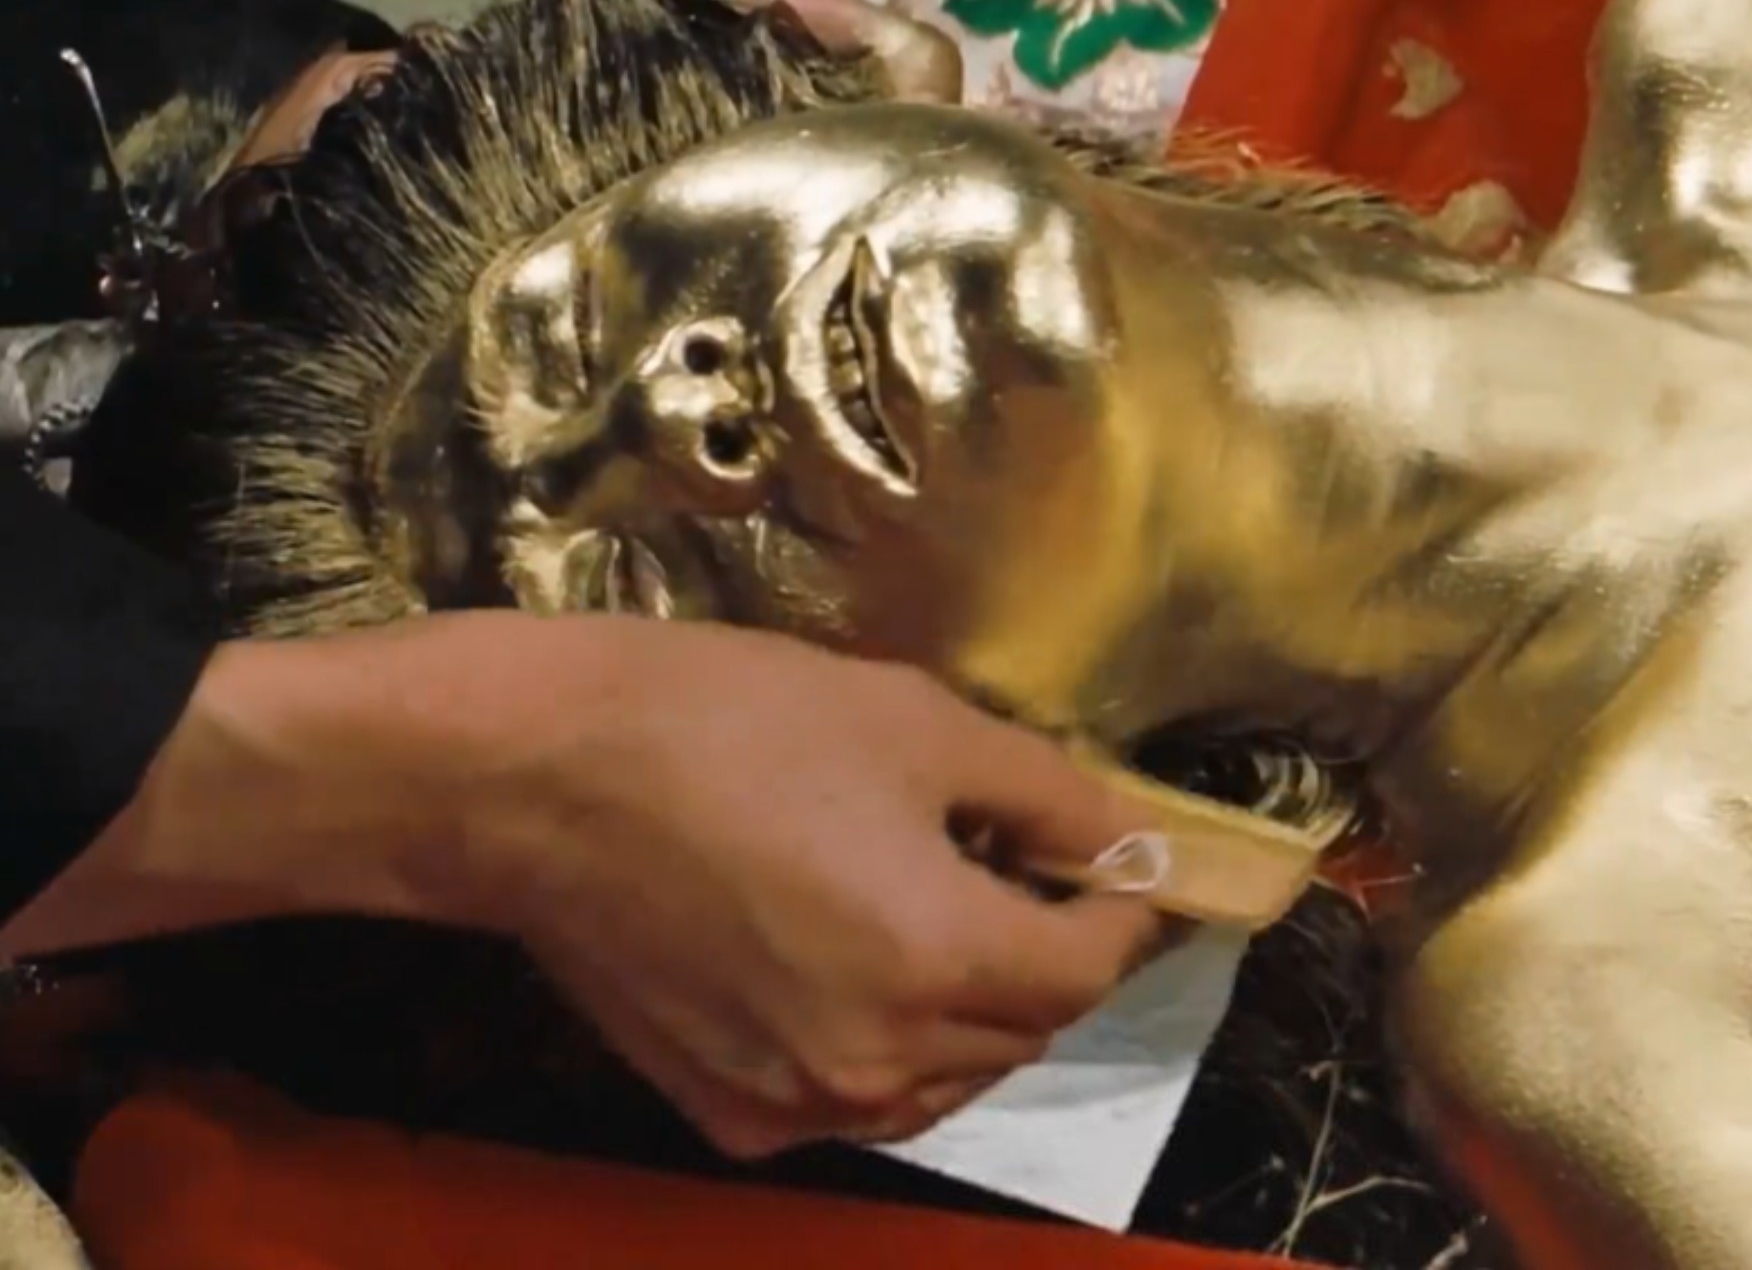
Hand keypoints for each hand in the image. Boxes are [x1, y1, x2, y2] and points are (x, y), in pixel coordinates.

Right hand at [444, 617, 1162, 1156]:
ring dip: (977, 1012)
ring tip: (944, 918)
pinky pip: (857, 1101)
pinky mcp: (729, 1116)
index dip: (1120, 908)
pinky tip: (857, 974)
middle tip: (1026, 871)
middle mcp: (882, 1061)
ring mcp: (800, 1105)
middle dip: (1051, 955)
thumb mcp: (916, 722)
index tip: (1115, 860)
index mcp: (938, 957)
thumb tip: (1130, 837)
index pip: (1090, 967)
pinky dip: (890, 1050)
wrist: (535, 779)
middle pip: (1026, 1030)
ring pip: (949, 1080)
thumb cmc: (732, 723)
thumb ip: (1048, 793)